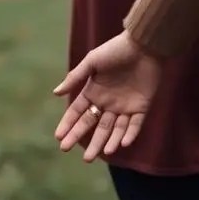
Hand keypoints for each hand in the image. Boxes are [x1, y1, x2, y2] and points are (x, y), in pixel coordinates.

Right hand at [53, 33, 162, 161]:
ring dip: (106, 142)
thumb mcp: (92, 62)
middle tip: (72, 152)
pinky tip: (122, 145)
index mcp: (93, 92)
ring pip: (113, 130)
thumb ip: (75, 78)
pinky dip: (129, 134)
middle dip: (82, 139)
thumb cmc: (116, 50)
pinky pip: (135, 124)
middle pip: (93, 126)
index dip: (68, 125)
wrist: (143, 44)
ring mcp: (124, 106)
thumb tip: (55, 93)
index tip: (59, 138)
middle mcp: (107, 102)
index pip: (78, 113)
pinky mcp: (141, 106)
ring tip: (97, 155)